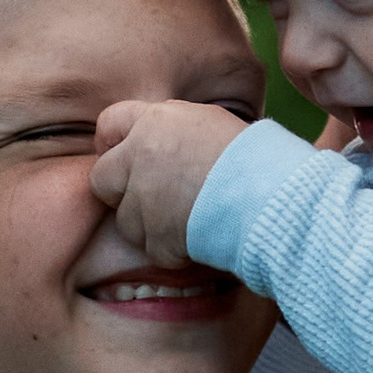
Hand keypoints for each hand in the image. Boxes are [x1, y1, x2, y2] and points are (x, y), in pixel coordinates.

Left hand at [89, 99, 249, 264]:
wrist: (270, 193)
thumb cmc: (254, 155)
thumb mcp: (211, 123)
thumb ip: (175, 132)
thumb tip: (166, 143)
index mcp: (154, 122)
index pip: (109, 123)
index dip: (113, 144)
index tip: (126, 159)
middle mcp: (140, 157)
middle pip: (102, 178)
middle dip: (121, 192)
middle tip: (154, 199)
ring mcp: (144, 198)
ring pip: (126, 221)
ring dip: (150, 226)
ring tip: (187, 221)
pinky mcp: (156, 235)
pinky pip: (153, 249)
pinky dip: (173, 251)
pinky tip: (199, 239)